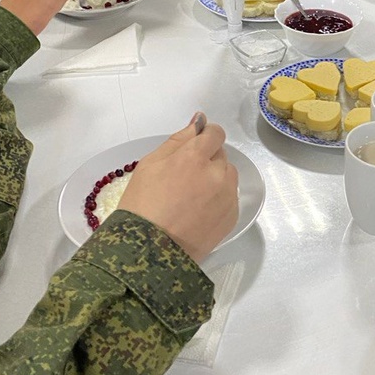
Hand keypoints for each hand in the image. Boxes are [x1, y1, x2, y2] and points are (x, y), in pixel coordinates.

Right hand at [119, 114, 238, 263]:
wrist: (150, 252)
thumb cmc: (142, 204)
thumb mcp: (149, 164)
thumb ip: (178, 140)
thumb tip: (199, 121)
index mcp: (195, 156)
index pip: (215, 133)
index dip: (205, 137)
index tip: (195, 147)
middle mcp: (217, 173)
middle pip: (221, 154)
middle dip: (207, 159)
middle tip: (185, 178)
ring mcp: (228, 196)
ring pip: (228, 175)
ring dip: (215, 178)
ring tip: (192, 196)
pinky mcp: (232, 216)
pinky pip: (230, 197)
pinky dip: (218, 199)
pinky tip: (198, 211)